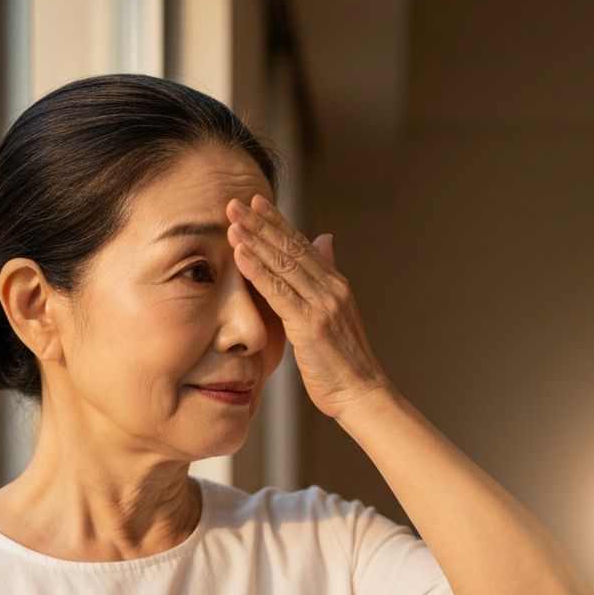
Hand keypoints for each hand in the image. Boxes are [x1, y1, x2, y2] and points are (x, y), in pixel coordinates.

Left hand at [226, 194, 392, 419]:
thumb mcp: (337, 313)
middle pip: (291, 248)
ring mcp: (322, 304)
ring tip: (232, 219)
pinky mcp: (310, 324)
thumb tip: (324, 239)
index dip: (278, 223)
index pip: (302, 246)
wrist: (361, 393)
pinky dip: (257, 270)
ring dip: (255, 239)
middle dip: (261, 223)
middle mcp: (331, 288)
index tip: (256, 203)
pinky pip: (278, 291)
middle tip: (235, 201)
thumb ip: (327, 276)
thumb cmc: (344, 362)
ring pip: (283, 264)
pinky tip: (239, 253)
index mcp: (335, 285)